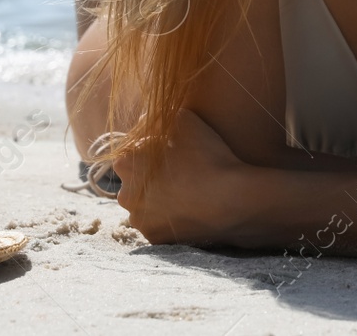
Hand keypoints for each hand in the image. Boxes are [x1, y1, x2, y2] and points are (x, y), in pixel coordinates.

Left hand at [113, 109, 246, 244]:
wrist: (231, 200)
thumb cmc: (206, 156)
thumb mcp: (183, 119)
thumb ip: (157, 118)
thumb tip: (147, 121)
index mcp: (126, 163)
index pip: (130, 152)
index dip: (150, 150)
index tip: (170, 152)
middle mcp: (125, 195)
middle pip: (134, 180)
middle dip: (149, 176)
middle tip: (179, 171)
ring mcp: (140, 221)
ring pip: (145, 205)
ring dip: (158, 199)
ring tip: (187, 191)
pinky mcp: (155, 239)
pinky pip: (158, 224)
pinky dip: (169, 218)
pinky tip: (189, 208)